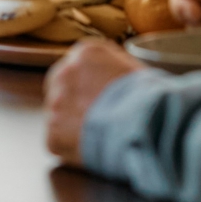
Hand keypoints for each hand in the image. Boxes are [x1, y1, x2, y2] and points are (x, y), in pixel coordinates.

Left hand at [45, 39, 143, 166]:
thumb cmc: (147, 98)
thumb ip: (111, 69)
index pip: (76, 66)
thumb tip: (110, 79)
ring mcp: (55, 104)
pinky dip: (72, 148)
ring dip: (73, 126)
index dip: (86, 85)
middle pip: (60, 87)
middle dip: (73, 103)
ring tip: (99, 135)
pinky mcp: (53, 133)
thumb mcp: (133, 69)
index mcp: (85, 53)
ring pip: (58, 116)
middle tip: (93, 118)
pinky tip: (92, 147)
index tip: (96, 98)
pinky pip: (58, 141)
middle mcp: (64, 73)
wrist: (143, 125)